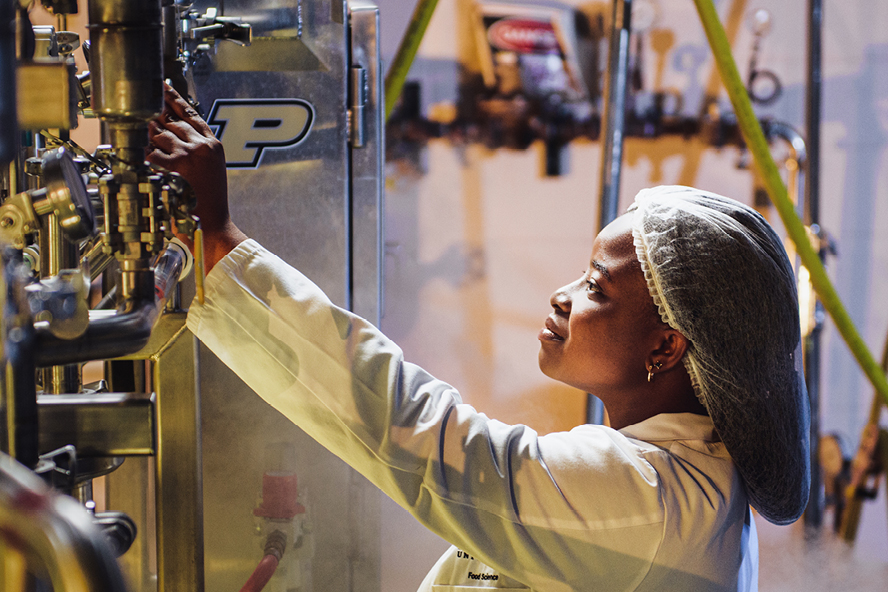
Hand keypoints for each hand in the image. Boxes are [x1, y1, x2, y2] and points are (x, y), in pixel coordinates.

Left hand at [147, 84, 246, 272]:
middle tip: (145, 118)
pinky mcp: (169, 167)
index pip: (190, 114)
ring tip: (148, 148)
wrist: (211, 225)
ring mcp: (184, 155)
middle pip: (170, 121)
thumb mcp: (211, 169)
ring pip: (157, 134)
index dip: (174, 99)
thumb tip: (172, 132)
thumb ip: (198, 148)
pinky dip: (144, 156)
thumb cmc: (209, 202)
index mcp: (212, 145)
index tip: (163, 87)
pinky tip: (145, 163)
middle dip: (156, 121)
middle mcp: (199, 146)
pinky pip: (148, 152)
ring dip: (149, 140)